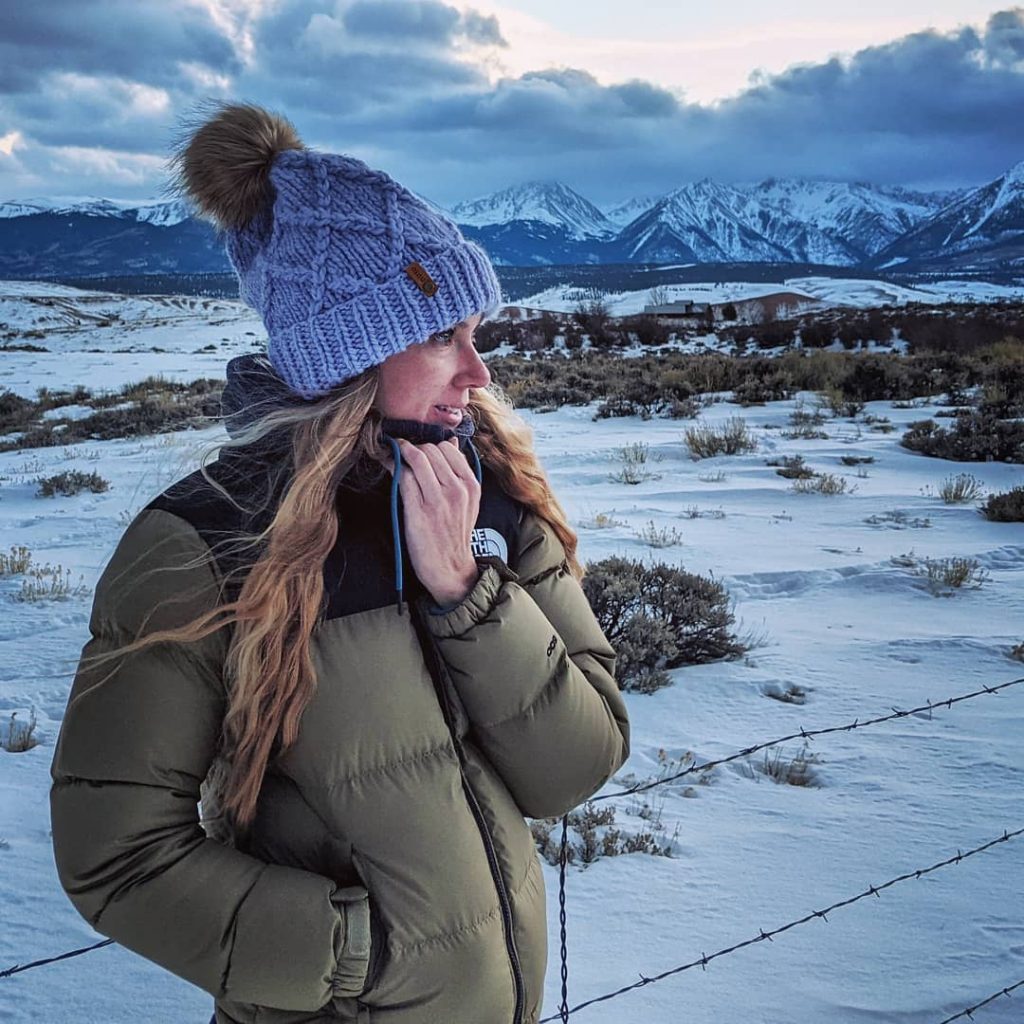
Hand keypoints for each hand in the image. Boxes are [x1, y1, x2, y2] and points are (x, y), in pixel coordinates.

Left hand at [392, 437, 480, 606]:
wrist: (450, 568)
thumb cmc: (454, 534)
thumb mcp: (467, 502)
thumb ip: (460, 472)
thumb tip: (451, 441)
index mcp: (471, 485)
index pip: (448, 448)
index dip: (429, 444)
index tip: (418, 446)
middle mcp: (457, 489)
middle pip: (431, 450)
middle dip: (413, 447)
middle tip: (401, 450)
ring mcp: (438, 500)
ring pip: (417, 459)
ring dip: (400, 452)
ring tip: (392, 453)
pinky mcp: (419, 510)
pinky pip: (404, 477)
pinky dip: (392, 466)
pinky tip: (387, 464)